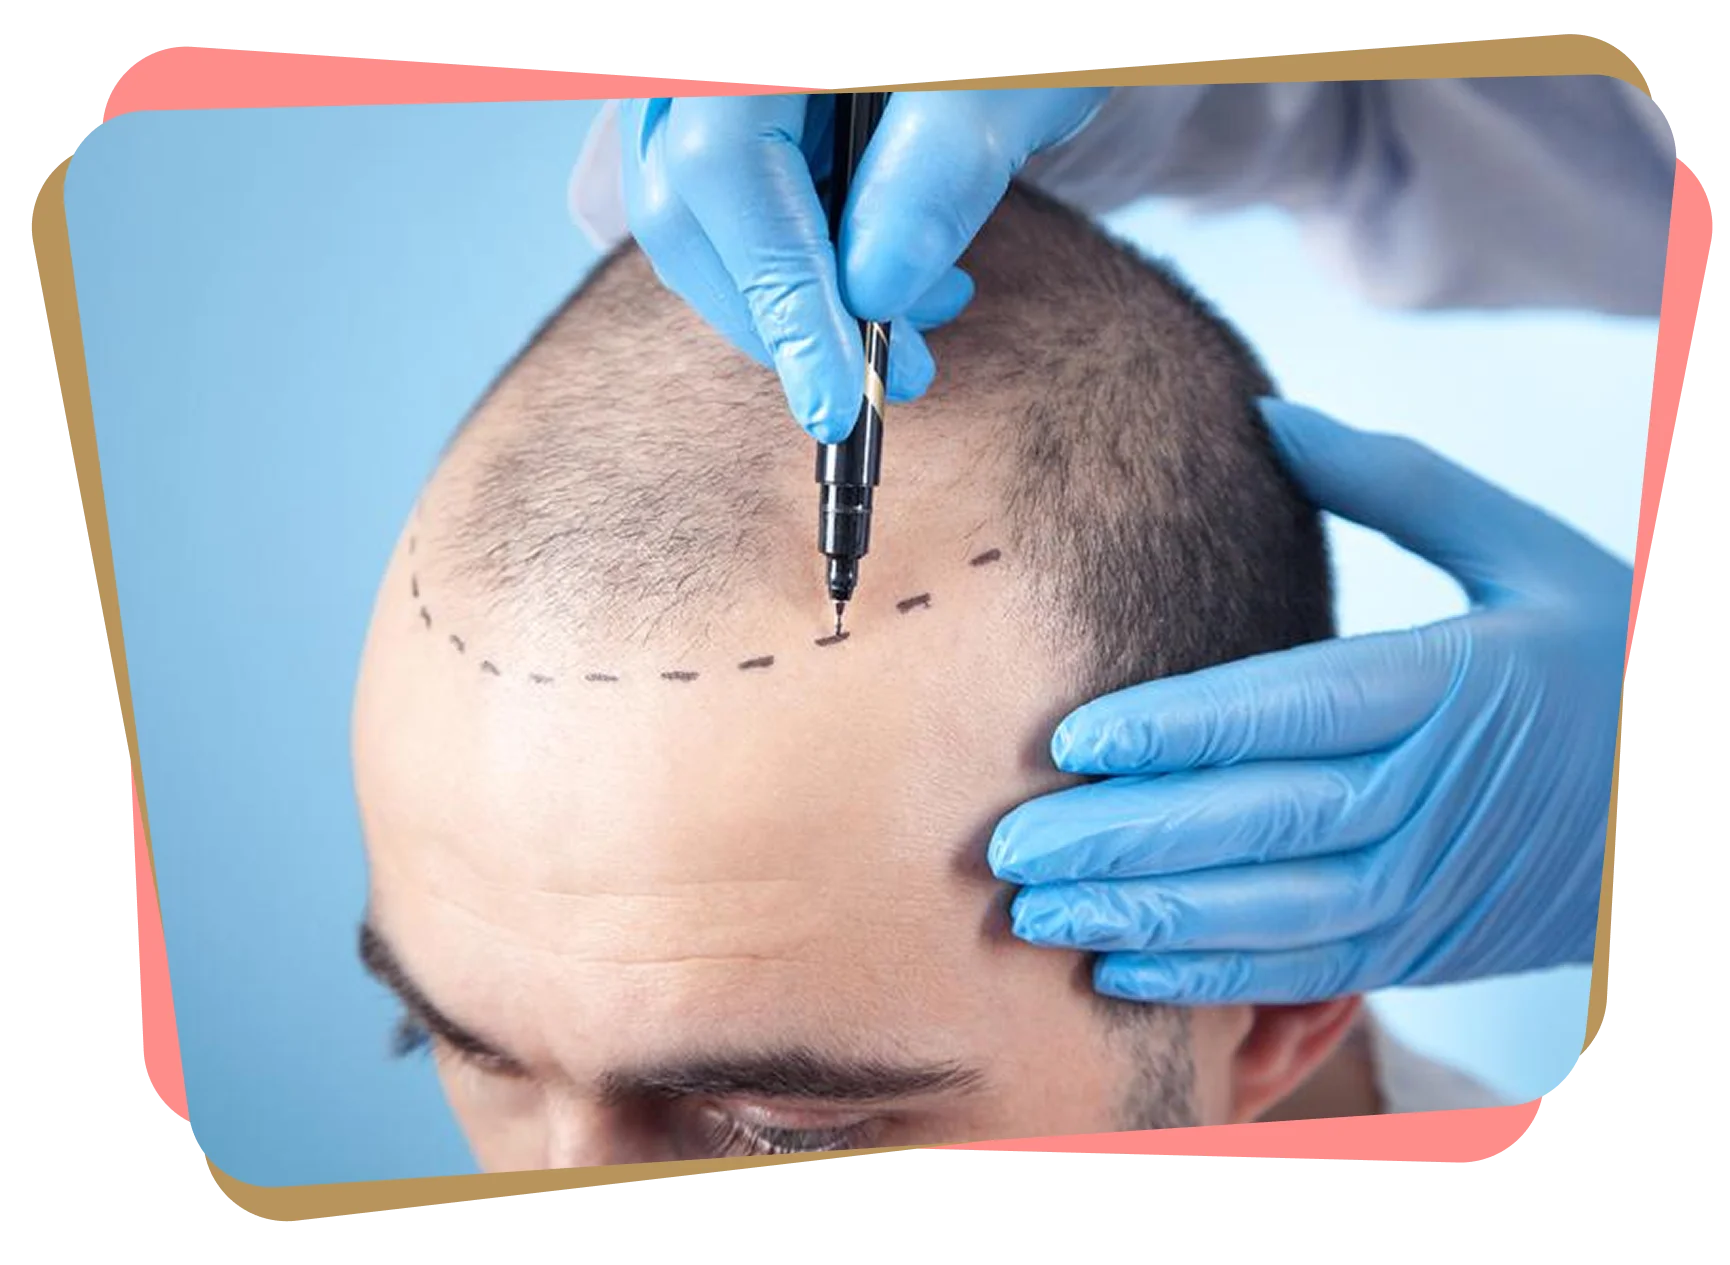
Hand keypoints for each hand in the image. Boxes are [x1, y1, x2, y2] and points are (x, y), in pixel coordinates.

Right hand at [618, 88, 1109, 441]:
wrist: (1003, 12)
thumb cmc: (1015, 44)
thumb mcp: (1005, 83)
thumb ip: (943, 167)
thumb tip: (870, 293)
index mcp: (753, 43)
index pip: (724, 165)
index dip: (777, 295)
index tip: (834, 402)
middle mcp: (691, 64)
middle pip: (685, 204)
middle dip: (786, 316)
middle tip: (900, 374)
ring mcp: (689, 87)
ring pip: (691, 220)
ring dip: (794, 300)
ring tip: (921, 312)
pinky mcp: (716, 117)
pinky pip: (716, 209)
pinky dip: (791, 264)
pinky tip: (880, 276)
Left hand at [989, 400, 1627, 1004]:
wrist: (1679, 803)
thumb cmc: (1604, 657)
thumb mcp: (1527, 551)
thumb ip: (1398, 482)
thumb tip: (1270, 415)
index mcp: (1449, 685)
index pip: (1292, 709)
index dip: (1178, 729)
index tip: (1071, 738)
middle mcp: (1431, 794)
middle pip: (1258, 820)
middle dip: (1124, 837)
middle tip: (1007, 843)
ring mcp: (1428, 883)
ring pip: (1268, 912)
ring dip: (1145, 917)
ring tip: (1036, 915)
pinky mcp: (1424, 941)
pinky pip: (1307, 971)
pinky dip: (1211, 977)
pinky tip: (1122, 967)